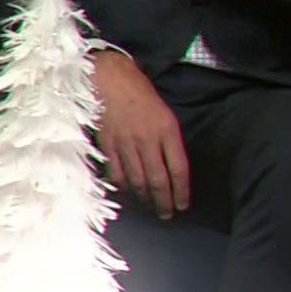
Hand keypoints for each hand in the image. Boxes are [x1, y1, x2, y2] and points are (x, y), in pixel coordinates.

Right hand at [92, 51, 189, 217]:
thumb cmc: (140, 91)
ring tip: (149, 206)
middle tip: (166, 214)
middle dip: (163, 201)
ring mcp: (125, 143)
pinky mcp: (107, 144)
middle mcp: (147, 140)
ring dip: (144, 197)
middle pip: (157, 179)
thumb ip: (168, 139)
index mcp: (166, 130)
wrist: (109, 77)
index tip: (182, 205)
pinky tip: (127, 189)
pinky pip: (116, 171)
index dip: (181, 191)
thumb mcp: (164, 112)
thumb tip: (169, 166)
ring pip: (137, 180)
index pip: (178, 169)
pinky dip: (123, 184)